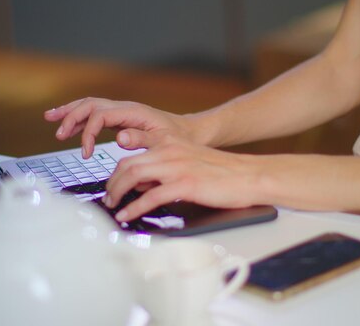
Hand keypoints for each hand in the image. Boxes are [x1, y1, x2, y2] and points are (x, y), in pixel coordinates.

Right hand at [44, 98, 192, 157]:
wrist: (192, 133)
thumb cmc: (180, 139)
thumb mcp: (164, 142)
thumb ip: (141, 139)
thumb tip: (118, 137)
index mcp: (133, 112)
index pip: (100, 115)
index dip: (88, 133)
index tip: (86, 154)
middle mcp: (125, 108)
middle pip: (90, 104)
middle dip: (71, 117)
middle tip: (59, 134)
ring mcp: (122, 112)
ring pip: (90, 106)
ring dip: (70, 113)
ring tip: (51, 120)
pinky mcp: (121, 119)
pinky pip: (95, 114)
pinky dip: (79, 118)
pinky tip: (69, 126)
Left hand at [103, 131, 267, 221]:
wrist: (250, 175)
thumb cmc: (224, 173)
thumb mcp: (189, 162)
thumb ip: (166, 169)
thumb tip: (144, 187)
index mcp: (170, 143)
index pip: (132, 155)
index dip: (116, 173)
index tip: (112, 186)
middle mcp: (169, 150)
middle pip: (127, 164)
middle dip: (112, 184)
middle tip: (109, 199)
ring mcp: (176, 166)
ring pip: (133, 176)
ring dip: (118, 193)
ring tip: (113, 207)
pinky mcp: (185, 184)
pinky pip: (150, 197)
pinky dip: (134, 208)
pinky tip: (127, 216)